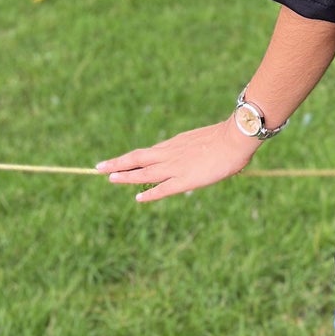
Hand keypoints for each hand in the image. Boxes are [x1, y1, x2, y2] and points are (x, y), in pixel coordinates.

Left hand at [95, 119, 257, 202]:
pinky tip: (138, 198)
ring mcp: (175, 167)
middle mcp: (170, 153)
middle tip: (99, 167)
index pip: (149, 153)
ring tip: (109, 179)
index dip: (133, 158)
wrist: (235, 138)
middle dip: (118, 163)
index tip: (120, 161)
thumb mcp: (206, 141)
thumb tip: (202, 155)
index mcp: (175, 144)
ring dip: (125, 176)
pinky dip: (149, 194)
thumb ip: (198, 149)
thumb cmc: (228, 138)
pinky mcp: (184, 180)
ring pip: (143, 172)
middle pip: (137, 158)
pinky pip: (162, 189)